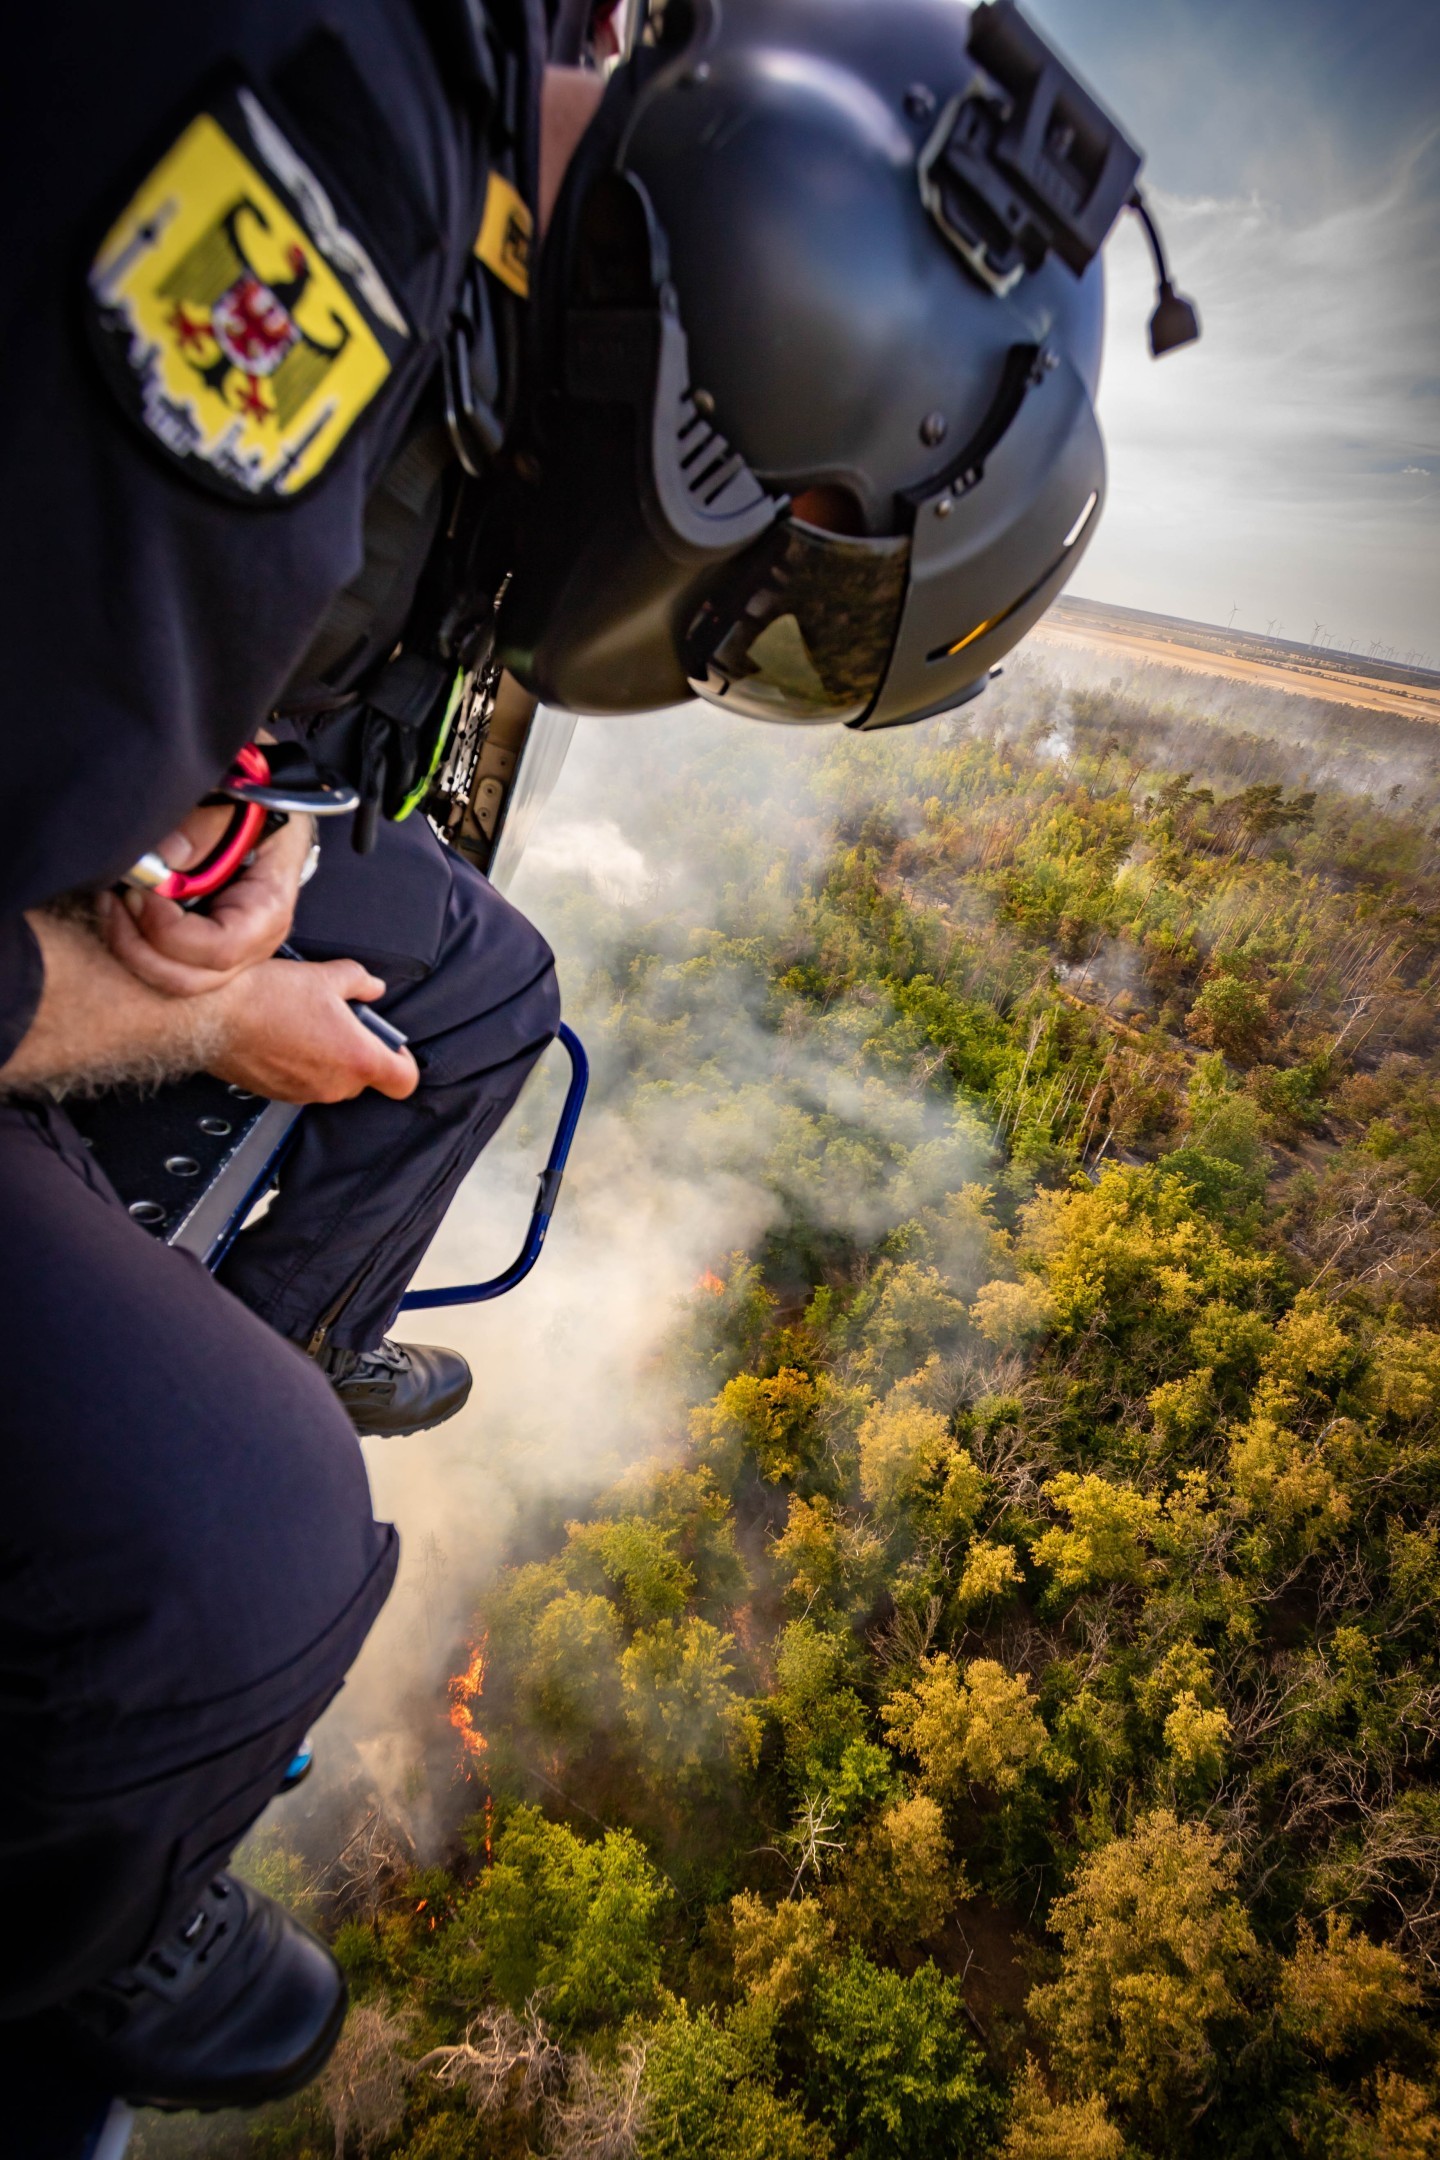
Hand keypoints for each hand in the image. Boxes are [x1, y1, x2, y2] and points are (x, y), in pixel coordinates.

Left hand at [98, 809, 315, 996]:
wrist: (266, 813)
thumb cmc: (259, 807)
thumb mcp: (244, 801)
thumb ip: (204, 826)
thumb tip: (160, 860)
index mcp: (268, 911)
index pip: (219, 949)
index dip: (168, 928)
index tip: (139, 890)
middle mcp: (251, 945)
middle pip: (188, 979)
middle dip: (138, 947)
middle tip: (114, 898)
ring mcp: (225, 953)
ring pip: (171, 979)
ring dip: (130, 946)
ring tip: (110, 901)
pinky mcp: (199, 948)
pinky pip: (162, 964)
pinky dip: (132, 942)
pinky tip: (118, 906)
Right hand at [209, 956, 418, 1104]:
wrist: (212, 1015)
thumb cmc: (266, 997)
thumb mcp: (327, 976)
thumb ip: (360, 982)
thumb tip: (373, 987)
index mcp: (357, 1059)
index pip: (404, 1081)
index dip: (402, 1061)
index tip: (390, 1044)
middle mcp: (334, 1086)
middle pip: (365, 1078)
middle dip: (358, 1050)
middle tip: (340, 1020)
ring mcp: (304, 1094)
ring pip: (332, 1080)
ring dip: (328, 1057)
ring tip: (307, 1023)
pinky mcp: (277, 1094)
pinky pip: (302, 1083)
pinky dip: (301, 1064)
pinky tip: (283, 1035)